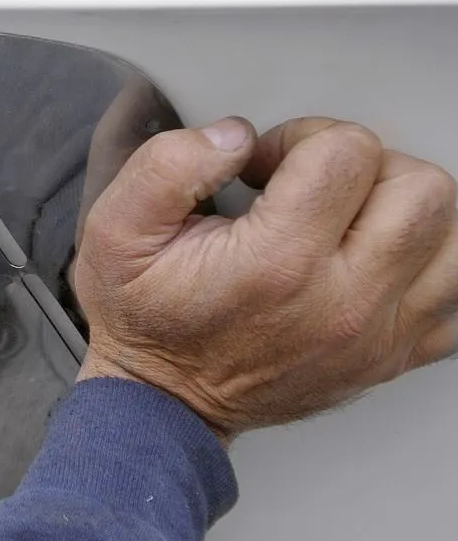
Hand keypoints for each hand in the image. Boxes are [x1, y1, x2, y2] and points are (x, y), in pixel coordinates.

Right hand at [74, 116, 457, 439]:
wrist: (164, 403)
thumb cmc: (146, 319)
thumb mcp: (116, 230)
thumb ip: (167, 167)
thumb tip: (234, 137)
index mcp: (276, 264)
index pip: (346, 153)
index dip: (298, 137)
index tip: (264, 167)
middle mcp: (342, 303)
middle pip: (420, 189)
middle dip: (362, 167)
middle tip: (311, 185)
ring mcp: (376, 336)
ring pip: (452, 239)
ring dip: (404, 211)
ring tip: (348, 218)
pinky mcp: (391, 358)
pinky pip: (451, 297)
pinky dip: (423, 268)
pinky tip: (369, 263)